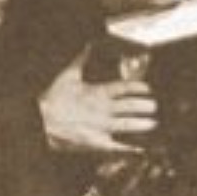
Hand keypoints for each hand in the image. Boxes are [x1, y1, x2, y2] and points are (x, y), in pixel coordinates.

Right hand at [38, 45, 157, 153]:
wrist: (42, 122)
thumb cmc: (53, 99)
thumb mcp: (68, 76)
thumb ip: (81, 60)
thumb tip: (88, 46)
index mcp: (97, 93)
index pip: (124, 88)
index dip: (138, 88)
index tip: (148, 89)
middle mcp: (102, 110)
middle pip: (130, 106)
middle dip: (145, 106)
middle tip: (154, 106)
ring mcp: (101, 127)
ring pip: (127, 124)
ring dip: (142, 124)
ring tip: (153, 123)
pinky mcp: (97, 142)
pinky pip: (117, 146)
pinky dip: (129, 148)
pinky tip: (141, 149)